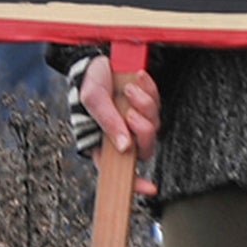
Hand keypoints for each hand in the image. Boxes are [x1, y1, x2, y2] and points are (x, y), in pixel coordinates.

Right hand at [77, 53, 159, 195]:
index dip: (134, 183)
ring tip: (129, 90)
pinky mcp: (146, 106)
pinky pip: (157, 104)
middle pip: (144, 149)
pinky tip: (138, 78)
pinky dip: (150, 90)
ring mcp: (135, 121)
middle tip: (130, 113)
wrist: (99, 58)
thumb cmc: (89, 82)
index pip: (117, 171)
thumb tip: (124, 147)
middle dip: (143, 131)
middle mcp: (121, 135)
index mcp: (102, 142)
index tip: (150, 188)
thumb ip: (108, 122)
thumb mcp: (94, 100)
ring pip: (153, 127)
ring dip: (145, 106)